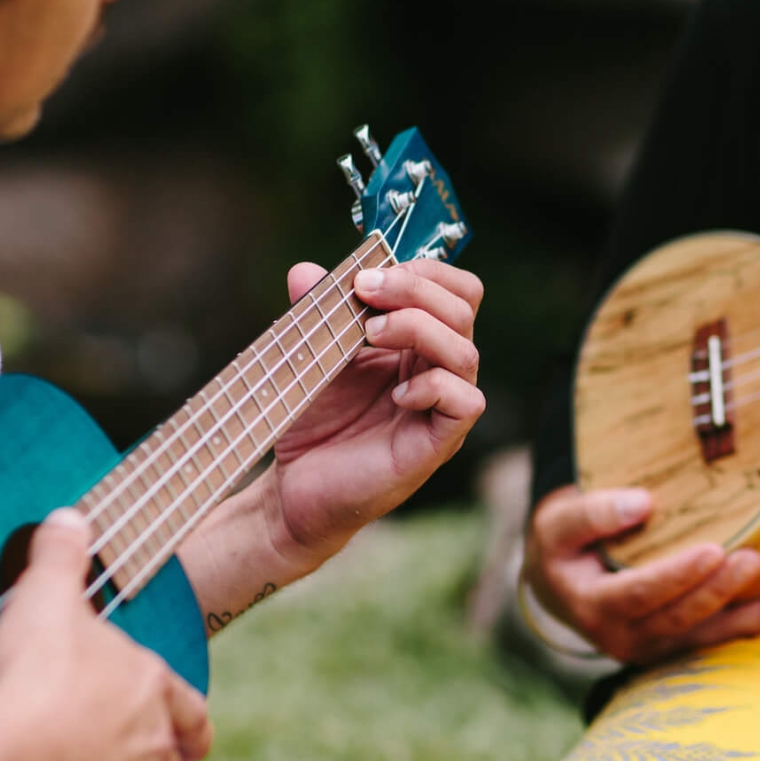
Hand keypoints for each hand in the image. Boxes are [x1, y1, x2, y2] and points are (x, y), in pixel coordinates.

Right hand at [0, 510, 211, 760]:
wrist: (13, 754)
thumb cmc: (35, 672)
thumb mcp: (45, 597)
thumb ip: (60, 556)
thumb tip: (69, 515)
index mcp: (153, 687)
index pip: (191, 708)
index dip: (188, 719)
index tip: (191, 731)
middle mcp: (157, 743)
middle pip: (171, 760)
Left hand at [265, 259, 485, 568]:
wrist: (293, 489)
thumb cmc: (312, 424)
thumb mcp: (310, 356)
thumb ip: (315, 312)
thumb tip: (304, 270)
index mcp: (418, 343)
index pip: (453, 290)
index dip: (421, 271)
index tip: (366, 275)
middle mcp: (438, 369)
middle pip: (464, 308)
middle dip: (415, 289)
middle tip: (365, 292)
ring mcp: (441, 407)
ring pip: (466, 352)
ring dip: (418, 329)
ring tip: (369, 335)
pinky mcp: (438, 443)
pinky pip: (466, 403)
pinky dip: (434, 386)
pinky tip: (395, 393)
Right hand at [524, 485, 759, 664]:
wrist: (560, 583)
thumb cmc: (563, 545)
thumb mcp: (558, 523)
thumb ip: (592, 513)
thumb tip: (642, 503)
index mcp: (593, 606)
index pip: (639, 593)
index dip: (677, 575)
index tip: (713, 550)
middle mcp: (624, 638)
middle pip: (679, 618)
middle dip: (719, 592)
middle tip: (753, 558)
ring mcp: (653, 648)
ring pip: (708, 637)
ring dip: (754, 616)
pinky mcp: (677, 645)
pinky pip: (721, 637)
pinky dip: (759, 621)